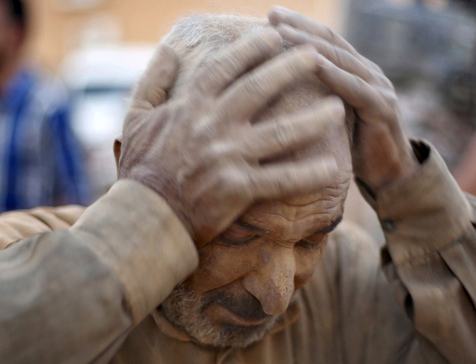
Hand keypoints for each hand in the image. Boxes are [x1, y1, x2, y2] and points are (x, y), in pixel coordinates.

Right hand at [117, 30, 344, 245]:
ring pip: (280, 132)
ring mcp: (229, 157)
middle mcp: (213, 126)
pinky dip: (308, 175)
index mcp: (191, 106)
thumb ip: (155, 79)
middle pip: (259, 89)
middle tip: (315, 55)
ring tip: (339, 108)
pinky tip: (332, 168)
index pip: (225, 68)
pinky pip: (281, 180)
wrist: (146, 217)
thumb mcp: (135, 116)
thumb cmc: (141, 168)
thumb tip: (171, 48)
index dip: (251, 48)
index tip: (274, 35)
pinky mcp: (239, 188)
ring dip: (312, 119)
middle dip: (290, 68)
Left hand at [269, 6, 416, 190]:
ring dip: (310, 45)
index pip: (324, 41)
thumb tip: (268, 93)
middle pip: (331, 41)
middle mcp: (367, 72)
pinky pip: (355, 88)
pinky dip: (334, 75)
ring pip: (341, 59)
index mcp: (352, 72)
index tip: (269, 16)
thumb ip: (311, 99)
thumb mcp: (327, 118)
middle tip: (272, 15)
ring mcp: (377, 88)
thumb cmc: (351, 148)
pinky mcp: (382, 109)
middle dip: (300, 27)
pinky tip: (314, 64)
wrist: (390, 176)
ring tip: (283, 34)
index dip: (298, 26)